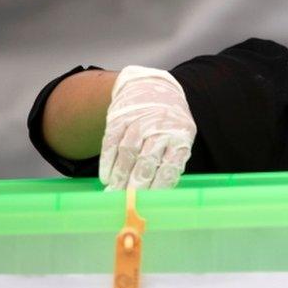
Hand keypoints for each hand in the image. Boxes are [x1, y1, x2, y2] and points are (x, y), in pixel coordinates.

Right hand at [99, 66, 195, 189]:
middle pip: (147, 161)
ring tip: (114, 192)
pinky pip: (111, 143)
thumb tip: (158, 194)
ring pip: (127, 154)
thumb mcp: (181, 135)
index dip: (159, 186)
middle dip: (136, 185)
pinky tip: (106, 177)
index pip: (170, 166)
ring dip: (119, 176)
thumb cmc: (169, 121)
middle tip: (128, 201)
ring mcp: (138, 121)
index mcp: (181, 136)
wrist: (150, 86)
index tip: (149, 201)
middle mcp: (160, 127)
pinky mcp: (119, 118)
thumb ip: (172, 161)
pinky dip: (107, 162)